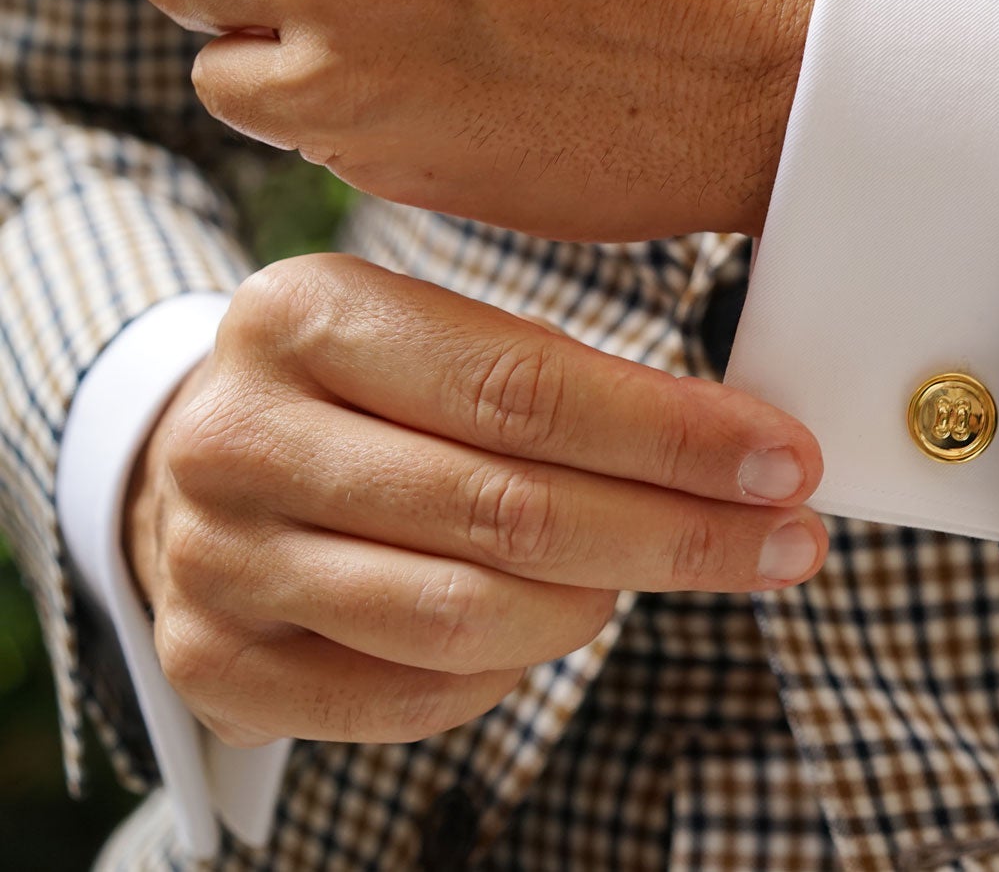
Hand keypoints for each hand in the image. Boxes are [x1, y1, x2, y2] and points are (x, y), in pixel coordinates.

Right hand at [123, 253, 824, 746]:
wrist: (199, 462)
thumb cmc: (368, 393)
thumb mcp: (440, 337)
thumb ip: (567, 381)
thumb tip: (746, 447)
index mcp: (305, 316)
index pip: (523, 388)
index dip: (673, 436)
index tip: (786, 462)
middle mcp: (241, 435)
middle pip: (506, 509)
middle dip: (676, 532)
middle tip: (786, 540)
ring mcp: (216, 557)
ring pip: (463, 613)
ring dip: (599, 603)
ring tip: (659, 571)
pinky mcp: (215, 661)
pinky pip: (411, 695)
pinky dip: (510, 669)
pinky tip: (558, 621)